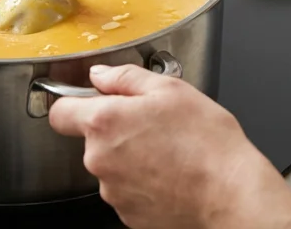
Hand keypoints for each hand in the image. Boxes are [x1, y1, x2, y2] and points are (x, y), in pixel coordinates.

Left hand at [49, 63, 290, 228]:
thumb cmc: (206, 144)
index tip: (90, 101)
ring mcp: (113, 191)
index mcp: (104, 123)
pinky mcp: (128, 215)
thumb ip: (126, 77)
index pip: (60, 112)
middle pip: (93, 139)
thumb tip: (101, 75)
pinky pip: (127, 191)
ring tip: (169, 152)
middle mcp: (100, 160)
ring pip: (112, 166)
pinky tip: (170, 174)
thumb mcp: (170, 90)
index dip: (73, 103)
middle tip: (154, 125)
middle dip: (117, 130)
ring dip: (131, 157)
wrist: (230, 195)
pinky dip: (144, 183)